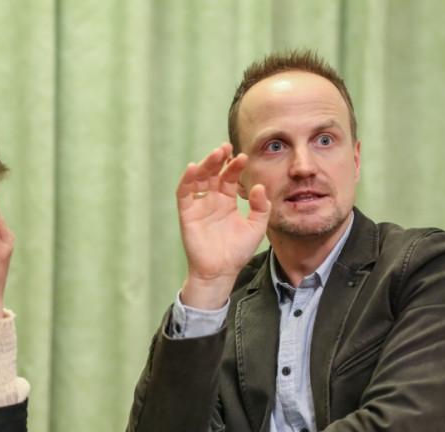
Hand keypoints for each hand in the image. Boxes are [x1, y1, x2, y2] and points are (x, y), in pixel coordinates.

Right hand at [177, 143, 269, 309]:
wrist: (220, 272)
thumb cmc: (237, 252)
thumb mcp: (256, 228)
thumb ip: (260, 208)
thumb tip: (259, 187)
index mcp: (226, 201)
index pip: (229, 178)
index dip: (235, 166)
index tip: (244, 157)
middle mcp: (211, 200)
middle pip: (213, 173)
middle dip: (219, 159)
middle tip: (227, 147)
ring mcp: (198, 205)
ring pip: (199, 178)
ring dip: (206, 165)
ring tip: (216, 153)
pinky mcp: (187, 213)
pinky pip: (184, 193)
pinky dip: (187, 179)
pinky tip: (194, 168)